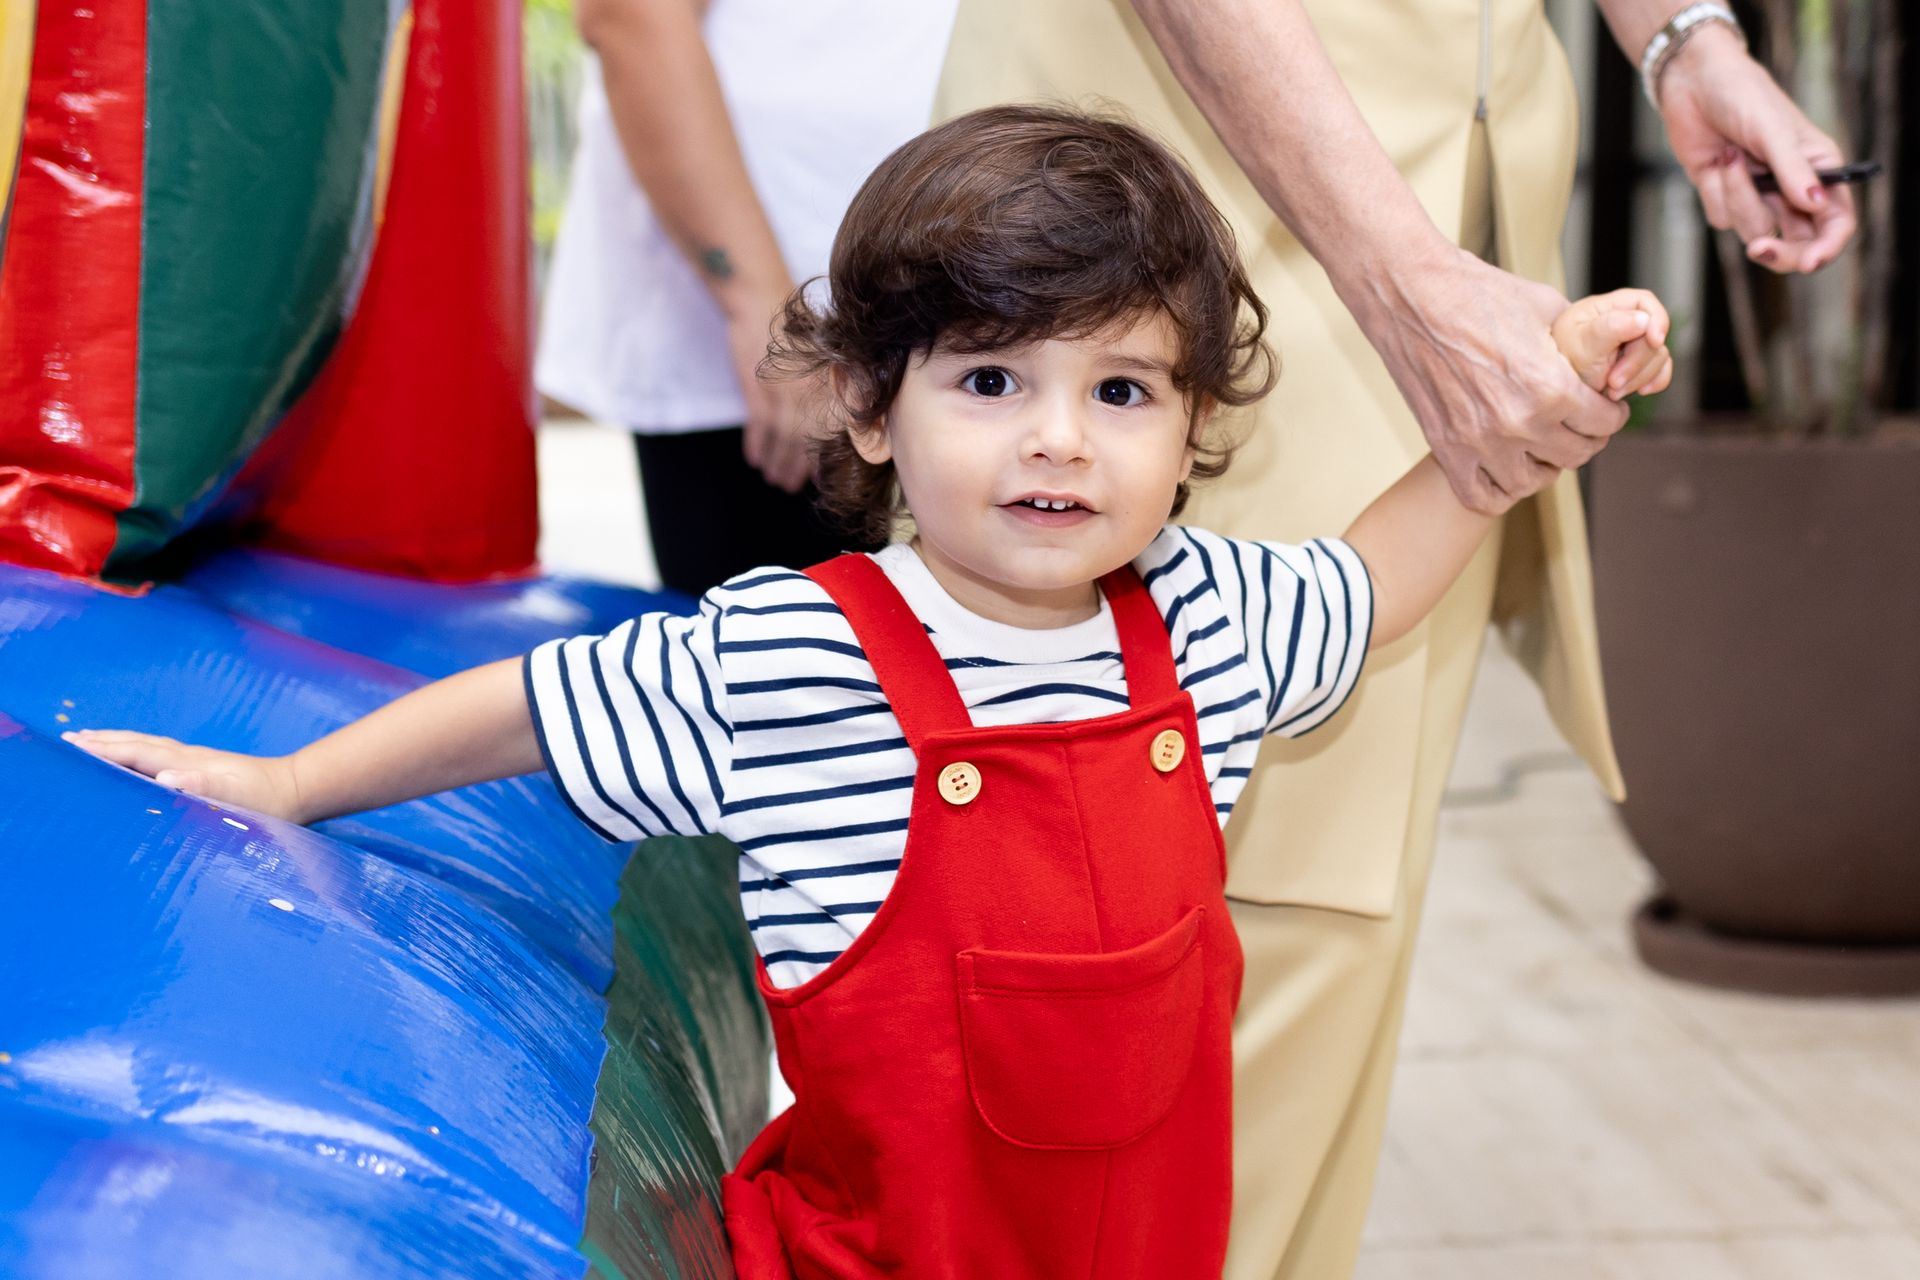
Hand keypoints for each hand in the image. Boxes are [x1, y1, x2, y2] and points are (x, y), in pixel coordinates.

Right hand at [64, 729, 307, 822]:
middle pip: (136, 744)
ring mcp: (194, 759)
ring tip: (89, 741)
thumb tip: (166, 777)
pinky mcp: (203, 766)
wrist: (296, 789)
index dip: (103, 752)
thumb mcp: (235, 798)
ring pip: (146, 746)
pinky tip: (135, 757)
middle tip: (67, 741)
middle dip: (101, 742)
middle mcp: (186, 757)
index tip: (72, 749)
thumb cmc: (266, 802)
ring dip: (116, 742)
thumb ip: (202, 785)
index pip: (136, 755)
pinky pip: (158, 753)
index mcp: (187, 764)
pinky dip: (136, 750)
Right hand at [729, 302, 819, 494]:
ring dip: (776, 462)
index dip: (825, 459)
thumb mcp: (826, 352)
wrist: (761, 299)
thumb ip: (838, 383)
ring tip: (774, 478)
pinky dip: (756, 444)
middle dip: (797, 468)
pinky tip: (754, 458)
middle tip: (791, 485)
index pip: (832, 432)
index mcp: (831, 386)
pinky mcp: (756, 390)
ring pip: (781, 440)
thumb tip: (845, 417)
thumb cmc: (797, 324)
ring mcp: (782, 393)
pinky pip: (758, 427)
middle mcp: (810, 394)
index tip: (823, 479)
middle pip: (805, 443)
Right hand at [1364, 246, 1628, 514]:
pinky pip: (1481, 496)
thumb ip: (1583, 340)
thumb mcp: (1546, 307)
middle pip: (1575, 455)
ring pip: (1531, 482)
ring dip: (1544, 466)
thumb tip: (1617, 342)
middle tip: (1580, 425)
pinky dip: (1499, 490)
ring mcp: (1479, 442)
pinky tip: (1506, 467)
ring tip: (1543, 447)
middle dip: (1586, 438)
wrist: (1413, 297)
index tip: (1605, 407)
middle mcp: (1518, 422)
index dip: (1611, 412)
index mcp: (1550, 387)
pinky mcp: (1446, 449)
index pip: (1603, 423)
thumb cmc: (1477, 294)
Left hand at [1551, 288, 1674, 399]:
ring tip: (1612, 391)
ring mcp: (1632, 344)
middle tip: (1613, 382)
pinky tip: (1640, 392)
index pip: (1645, 302)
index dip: (1656, 319)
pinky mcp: (1637, 365)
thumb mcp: (1582, 343)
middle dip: (1637, 361)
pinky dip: (1655, 381)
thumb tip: (1643, 319)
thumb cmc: (1561, 360)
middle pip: (1653, 334)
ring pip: (1658, 355)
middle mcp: (1624, 322)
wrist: (1552, 387)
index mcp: (1608, 308)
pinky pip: (1660, 370)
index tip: (1654, 341)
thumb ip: (1610, 329)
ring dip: (1639, 377)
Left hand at [1657, 24, 1855, 273]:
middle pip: (1798, 244)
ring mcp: (1759, 196)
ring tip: (1730, 157)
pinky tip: (1716, 161)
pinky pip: (1722, 217)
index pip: (1836, 222)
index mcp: (1821, 171)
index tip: (1812, 262)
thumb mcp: (1773, 130)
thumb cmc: (1744, 96)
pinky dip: (1716, 192)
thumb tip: (1816, 205)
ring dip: (1739, 198)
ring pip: (1754, 230)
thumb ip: (1793, 170)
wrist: (1694, 85)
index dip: (1828, 248)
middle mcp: (1793, 189)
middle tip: (1760, 249)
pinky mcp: (1725, 198)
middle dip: (1780, 252)